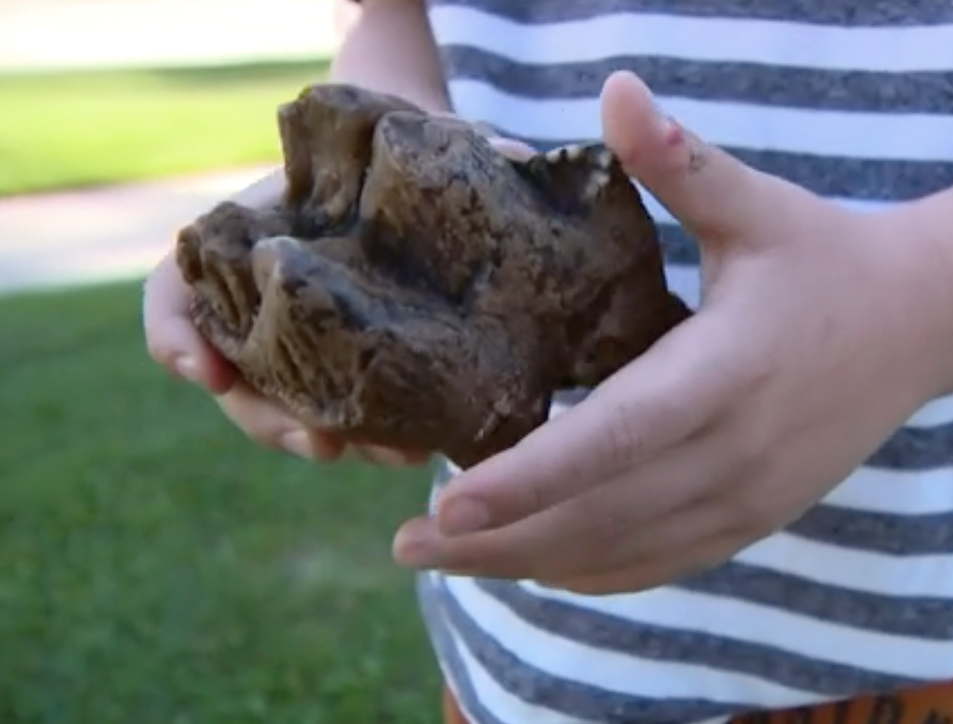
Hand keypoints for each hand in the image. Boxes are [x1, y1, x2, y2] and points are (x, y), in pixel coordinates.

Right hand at [142, 133, 537, 463]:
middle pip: (234, 378)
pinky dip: (371, 440)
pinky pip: (340, 415)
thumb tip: (520, 159)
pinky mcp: (346, 369)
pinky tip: (421, 451)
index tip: (206, 372)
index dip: (178, 336)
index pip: (174, 293)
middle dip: (270, 420)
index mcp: (242, 242)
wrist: (416, 171)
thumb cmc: (397, 143)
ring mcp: (297, 341)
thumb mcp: (414, 133)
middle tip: (322, 445)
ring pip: (286, 411)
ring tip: (396, 458)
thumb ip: (460, 145)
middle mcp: (259, 301)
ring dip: (329, 440)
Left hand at [390, 70, 944, 592]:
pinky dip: (591, 573)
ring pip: (622, 554)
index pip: (615, 440)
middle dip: (495, 541)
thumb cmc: (827, 259)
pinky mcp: (753, 521)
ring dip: (529, 563)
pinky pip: (660, 565)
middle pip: (598, 517)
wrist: (922, 325)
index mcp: (724, 374)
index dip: (529, 478)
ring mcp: (745, 501)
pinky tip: (536, 565)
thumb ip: (682, 162)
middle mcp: (732, 455)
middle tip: (405, 548)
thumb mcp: (759, 205)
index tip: (440, 505)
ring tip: (447, 559)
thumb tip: (614, 87)